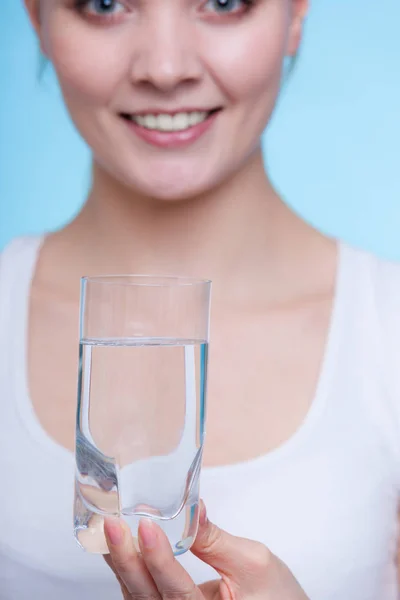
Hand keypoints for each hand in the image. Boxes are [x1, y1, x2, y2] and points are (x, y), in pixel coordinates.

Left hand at [103, 502, 308, 599]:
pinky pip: (144, 596)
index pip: (177, 592)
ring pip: (140, 599)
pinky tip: (120, 548)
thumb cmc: (278, 597)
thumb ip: (216, 540)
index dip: (159, 559)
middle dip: (127, 560)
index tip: (146, 526)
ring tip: (108, 530)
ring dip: (123, 565)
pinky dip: (131, 571)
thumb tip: (190, 508)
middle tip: (111, 525)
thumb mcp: (254, 563)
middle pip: (147, 598)